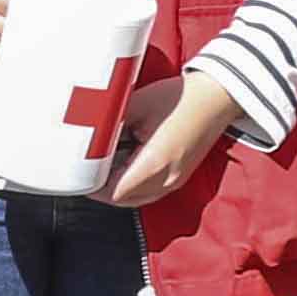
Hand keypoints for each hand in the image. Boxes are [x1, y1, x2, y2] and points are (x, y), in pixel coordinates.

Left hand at [98, 69, 242, 212]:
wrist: (218, 96)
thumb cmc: (183, 98)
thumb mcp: (136, 105)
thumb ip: (108, 124)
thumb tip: (86, 134)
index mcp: (155, 164)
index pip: (114, 192)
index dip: (91, 186)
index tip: (78, 174)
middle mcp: (167, 179)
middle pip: (123, 199)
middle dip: (101, 187)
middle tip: (85, 169)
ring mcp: (175, 181)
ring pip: (136, 198)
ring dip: (116, 187)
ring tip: (103, 165)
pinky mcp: (179, 176)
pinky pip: (149, 191)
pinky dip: (132, 184)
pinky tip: (123, 163)